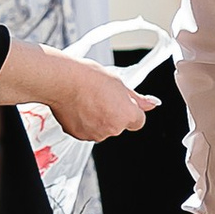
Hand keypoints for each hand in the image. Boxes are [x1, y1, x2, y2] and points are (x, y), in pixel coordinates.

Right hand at [3, 44, 155, 140]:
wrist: (62, 81)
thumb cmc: (88, 78)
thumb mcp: (119, 83)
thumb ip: (137, 99)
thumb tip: (152, 104)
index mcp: (126, 115)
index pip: (137, 121)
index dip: (129, 111)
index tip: (122, 103)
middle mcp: (112, 128)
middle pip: (118, 125)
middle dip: (113, 114)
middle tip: (101, 96)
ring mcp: (95, 134)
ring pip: (102, 128)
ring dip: (97, 118)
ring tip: (88, 100)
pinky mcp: (78, 135)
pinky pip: (86, 130)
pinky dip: (83, 122)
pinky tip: (79, 107)